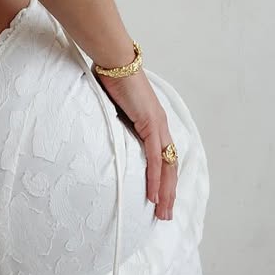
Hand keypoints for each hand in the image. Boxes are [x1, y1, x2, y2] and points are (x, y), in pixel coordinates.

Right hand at [96, 69, 177, 219]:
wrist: (114, 59)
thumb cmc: (111, 76)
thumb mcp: (113, 106)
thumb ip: (114, 121)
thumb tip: (104, 132)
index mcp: (154, 121)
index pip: (164, 156)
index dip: (164, 177)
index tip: (161, 197)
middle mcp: (160, 124)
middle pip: (170, 165)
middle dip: (169, 192)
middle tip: (165, 215)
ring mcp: (157, 125)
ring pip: (166, 166)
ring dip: (166, 191)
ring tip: (162, 212)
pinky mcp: (150, 124)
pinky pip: (155, 158)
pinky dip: (155, 178)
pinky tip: (154, 196)